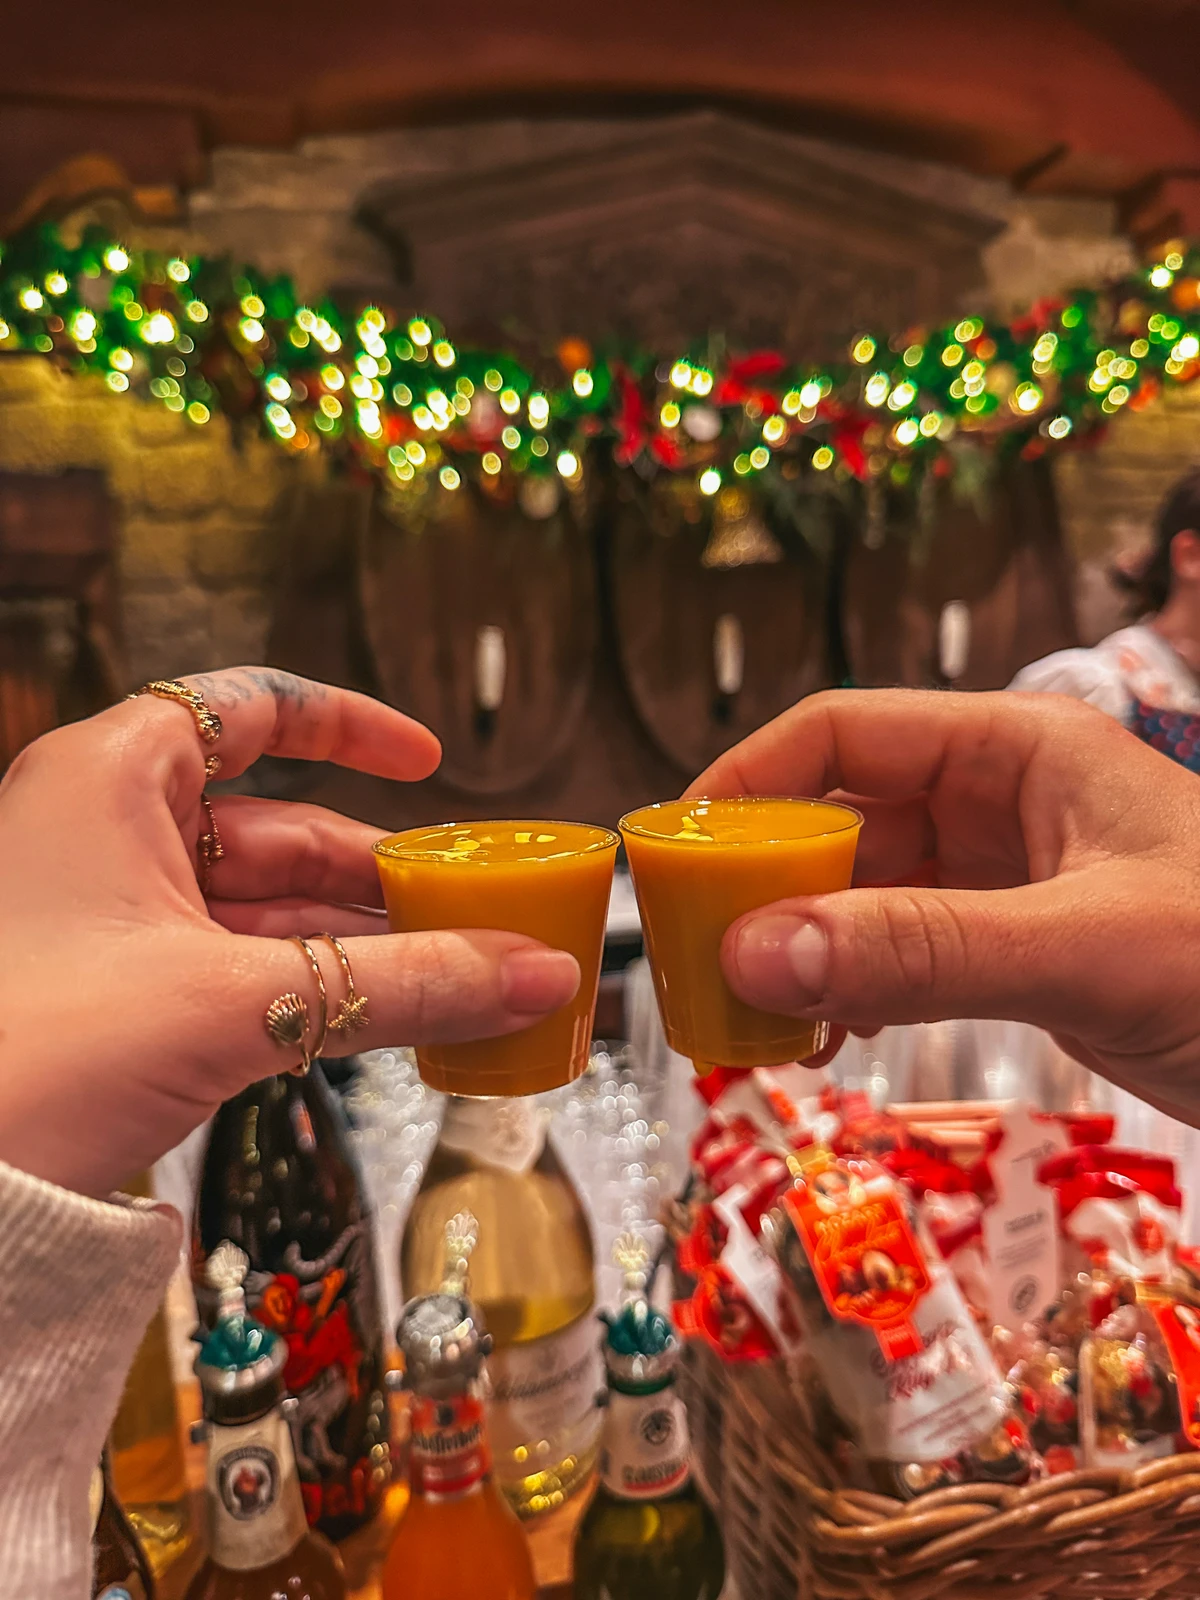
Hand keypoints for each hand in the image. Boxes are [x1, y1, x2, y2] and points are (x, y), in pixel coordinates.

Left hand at [0, 669, 579, 1195]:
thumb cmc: (35, 1054)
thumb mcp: (238, 1005)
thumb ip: (403, 983)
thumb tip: (535, 973)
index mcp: (113, 779)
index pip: (251, 707)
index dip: (350, 725)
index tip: (428, 762)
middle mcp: (107, 829)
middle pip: (278, 824)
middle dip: (379, 873)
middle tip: (471, 913)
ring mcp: (110, 912)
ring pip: (265, 904)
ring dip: (357, 941)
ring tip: (453, 972)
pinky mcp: (118, 988)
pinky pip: (241, 964)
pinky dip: (314, 986)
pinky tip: (385, 1013)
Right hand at [691, 688, 1199, 1126]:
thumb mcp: (1084, 948)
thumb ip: (920, 951)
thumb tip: (752, 957)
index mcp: (1016, 748)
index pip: (844, 730)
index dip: (747, 781)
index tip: (671, 849)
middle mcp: (998, 801)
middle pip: (840, 814)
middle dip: (766, 880)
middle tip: (698, 956)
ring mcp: (1002, 877)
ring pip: (863, 892)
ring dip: (801, 945)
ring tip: (747, 1014)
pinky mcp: (1013, 946)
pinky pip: (900, 952)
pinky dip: (850, 989)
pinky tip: (822, 1038)